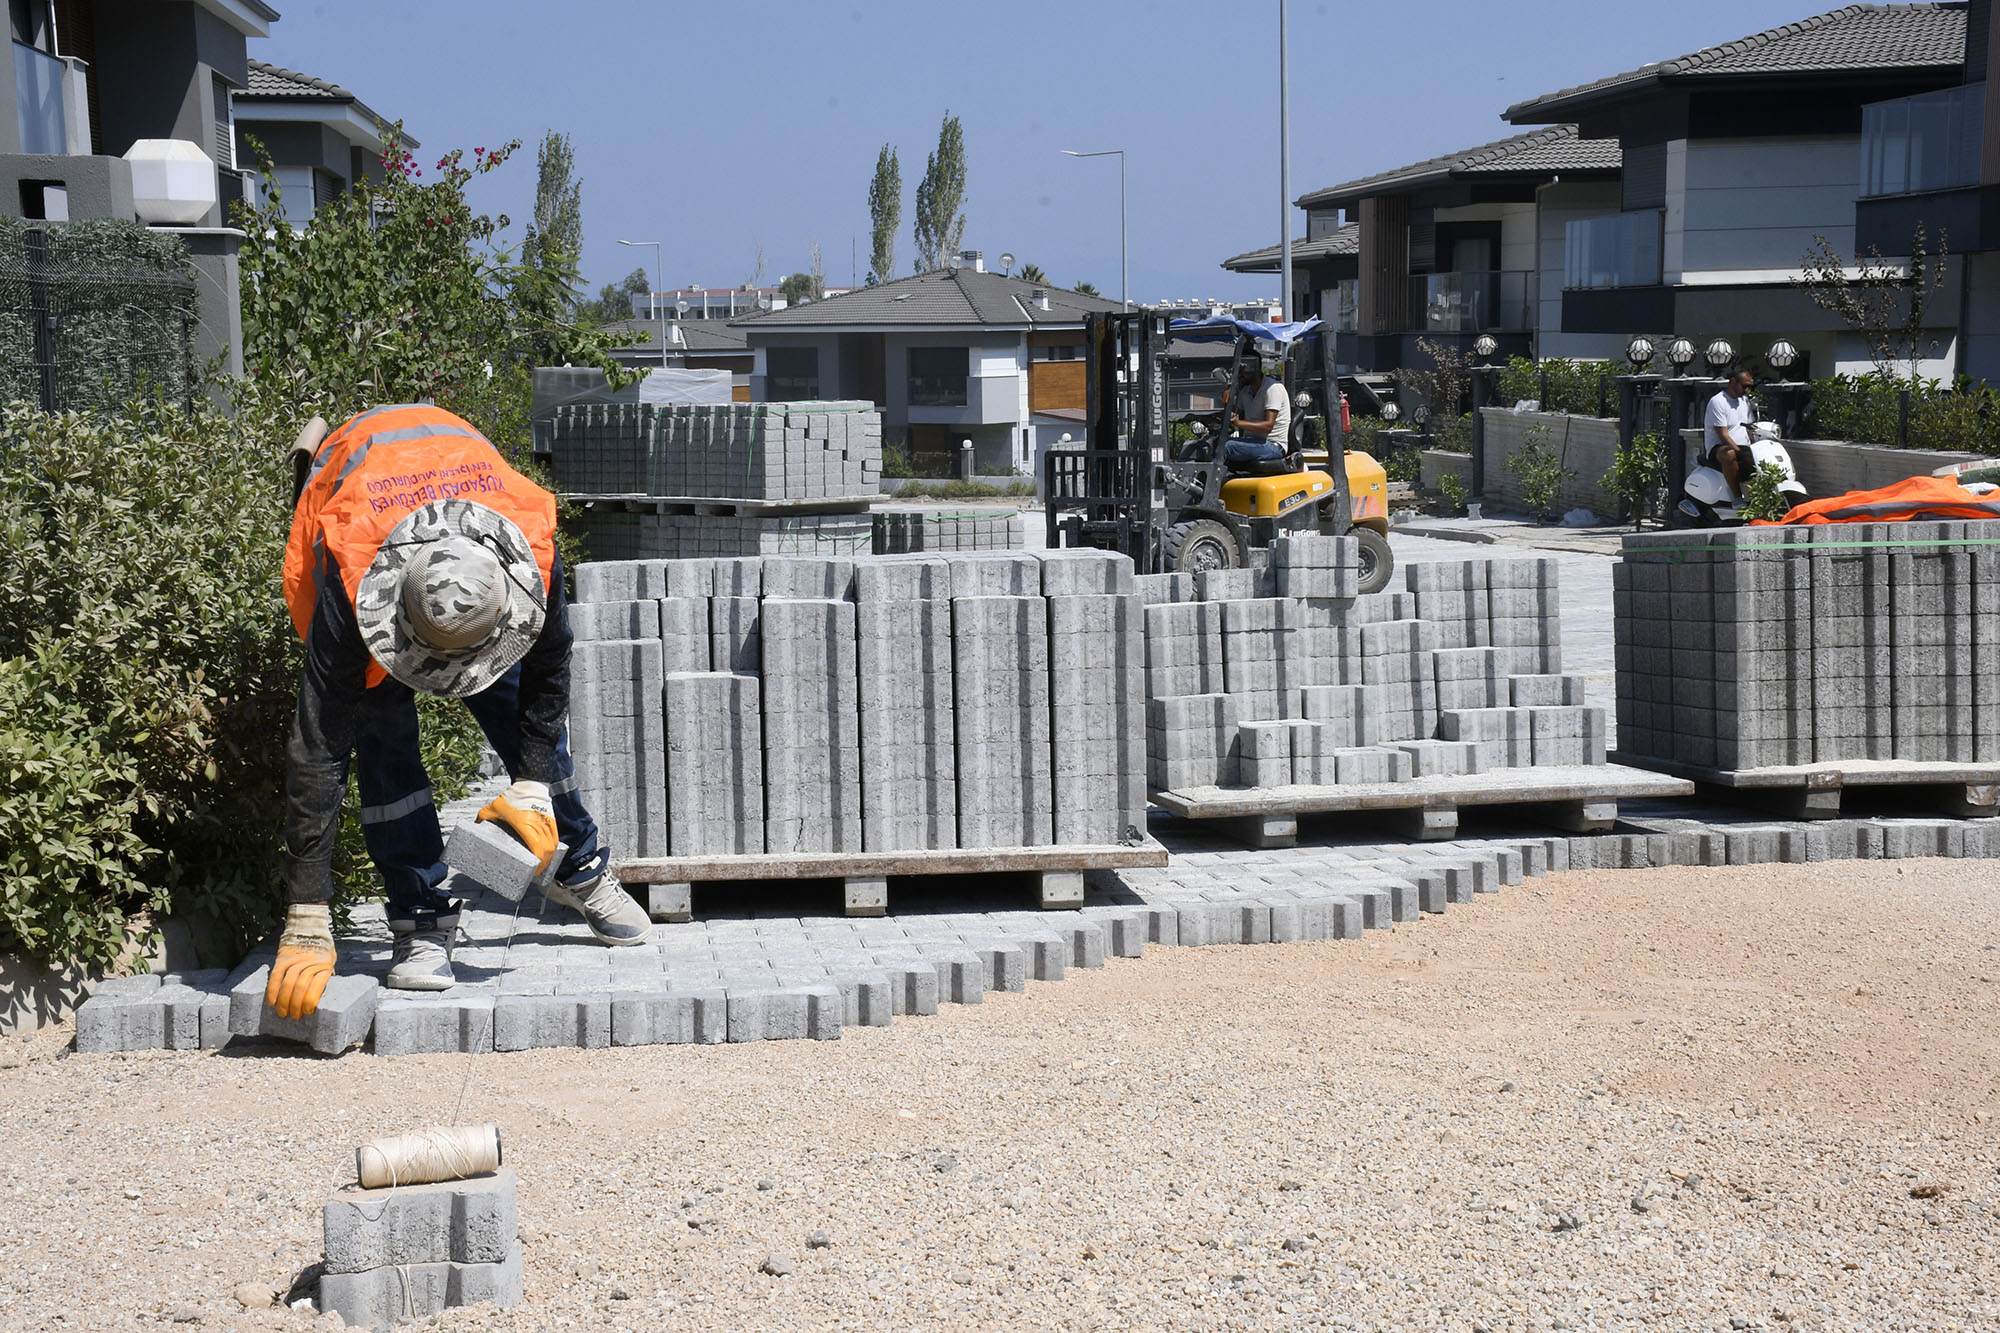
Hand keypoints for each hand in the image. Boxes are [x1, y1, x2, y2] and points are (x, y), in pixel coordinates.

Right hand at [266, 903, 334, 1018]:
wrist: (308, 926)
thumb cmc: (322, 946)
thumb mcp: (331, 958)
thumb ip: (328, 973)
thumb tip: (327, 989)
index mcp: (324, 965)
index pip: (317, 987)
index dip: (310, 1002)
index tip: (308, 1012)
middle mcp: (309, 963)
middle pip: (301, 988)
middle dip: (296, 1006)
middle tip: (294, 1017)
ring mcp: (294, 960)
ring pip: (288, 984)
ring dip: (284, 1002)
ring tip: (283, 1013)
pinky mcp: (282, 958)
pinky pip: (275, 977)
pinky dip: (273, 991)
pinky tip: (272, 1002)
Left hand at [477, 779, 557, 874]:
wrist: (529, 783)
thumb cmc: (511, 796)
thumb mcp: (494, 807)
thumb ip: (483, 817)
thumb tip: (474, 827)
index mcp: (525, 824)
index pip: (537, 848)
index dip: (538, 862)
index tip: (534, 872)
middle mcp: (538, 825)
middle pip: (547, 850)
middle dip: (545, 864)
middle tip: (537, 874)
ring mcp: (546, 822)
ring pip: (553, 845)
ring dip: (550, 858)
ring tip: (544, 866)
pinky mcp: (551, 820)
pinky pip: (555, 837)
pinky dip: (554, 847)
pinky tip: (550, 853)